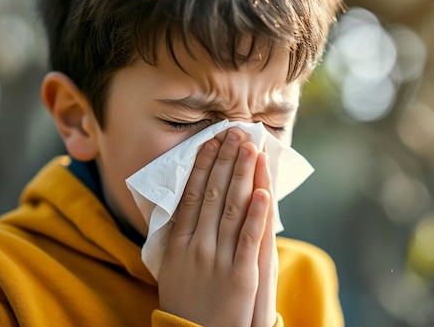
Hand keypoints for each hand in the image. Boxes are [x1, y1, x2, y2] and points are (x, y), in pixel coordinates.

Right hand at [158, 128, 272, 326]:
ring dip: (243, 176)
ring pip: (232, 210)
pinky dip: (256, 215)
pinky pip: (249, 240)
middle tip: (236, 132)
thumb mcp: (170, 267)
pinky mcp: (241, 276)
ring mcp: (218, 261)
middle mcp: (195, 248)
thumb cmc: (186, 302)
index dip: (202, 165)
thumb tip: (184, 200)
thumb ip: (177, 234)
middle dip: (226, 161)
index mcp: (176, 244)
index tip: (212, 141)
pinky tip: (262, 191)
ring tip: (251, 149)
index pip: (190, 195)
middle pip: (212, 195)